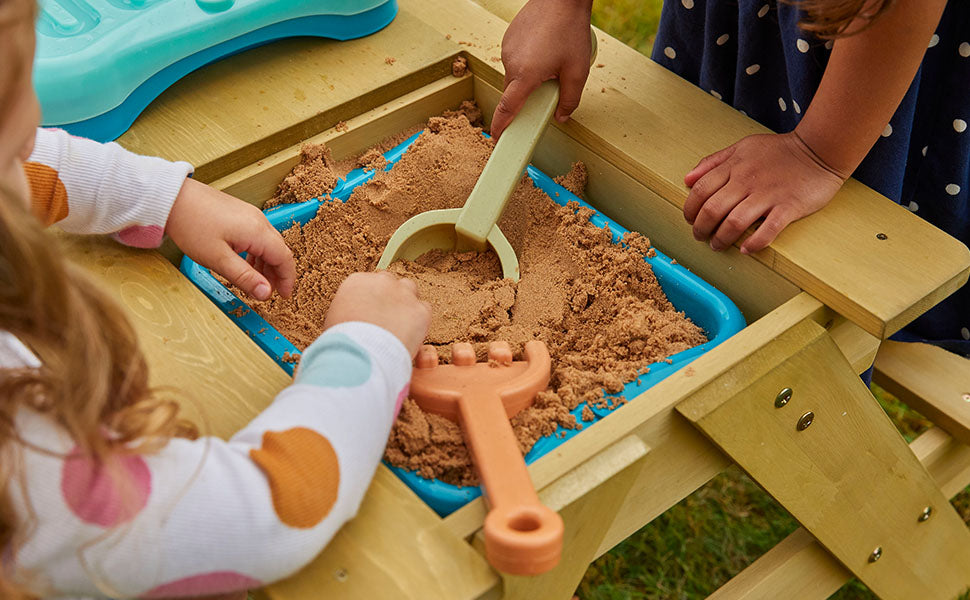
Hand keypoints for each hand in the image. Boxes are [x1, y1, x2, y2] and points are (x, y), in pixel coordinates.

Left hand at [166, 178, 295, 300]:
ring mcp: (250, 215)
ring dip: (266, 264)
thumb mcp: (218, 259)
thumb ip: (245, 277)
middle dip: (278, 273)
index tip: (284, 296)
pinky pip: (257, 235)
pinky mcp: (240, 213)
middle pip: (279, 250)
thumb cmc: (191, 225)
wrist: (172, 198)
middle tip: (269, 292)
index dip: (287, 279)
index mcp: (257, 232)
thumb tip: (266, 294)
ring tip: (255, 280)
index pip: (285, 259)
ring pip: (269, 243)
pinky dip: (257, 252)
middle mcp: (259, 221)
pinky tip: (244, 261)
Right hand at [325, 272, 431, 357]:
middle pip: (390, 283)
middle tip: (386, 319)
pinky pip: (424, 309)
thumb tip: (350, 318)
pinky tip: (411, 334)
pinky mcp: (420, 310)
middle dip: (389, 297)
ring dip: (406, 303)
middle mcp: (381, 281)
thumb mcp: (334, 320)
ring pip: (410, 290)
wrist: (360, 354)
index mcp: (357, 281)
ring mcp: (403, 293)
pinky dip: (420, 320)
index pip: (369, 283)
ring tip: (400, 325)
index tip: (371, 312)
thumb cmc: (342, 342)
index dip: (371, 299)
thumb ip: (346, 310)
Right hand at [490, 0, 592, 138]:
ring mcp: (507, 49)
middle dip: (527, 97)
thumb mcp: (578, 72)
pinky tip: (544, 49)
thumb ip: (570, 100)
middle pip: (513, 93)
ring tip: (550, 61)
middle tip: (549, 87)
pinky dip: (526, 62)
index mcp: (525, 75)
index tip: (496, 137)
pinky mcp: (508, 39)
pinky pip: (514, 60)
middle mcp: (511, 63)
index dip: (501, 126)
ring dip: (528, 78)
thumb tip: (561, 116)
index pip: (508, 108)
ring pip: (514, 76)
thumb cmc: (570, 30)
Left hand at [683, 132, 847, 254]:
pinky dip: (754, 243)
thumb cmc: (779, 151)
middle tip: (700, 236)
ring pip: (734, 223)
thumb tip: (687, 179)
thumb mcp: (742, 147)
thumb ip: (713, 162)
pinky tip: (746, 249)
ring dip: (721, 239)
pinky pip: (767, 231)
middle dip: (701, 228)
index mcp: (734, 166)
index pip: (700, 190)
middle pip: (712, 210)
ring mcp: (768, 195)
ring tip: (718, 245)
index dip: (690, 209)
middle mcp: (747, 181)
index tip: (690, 219)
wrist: (819, 149)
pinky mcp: (788, 207)